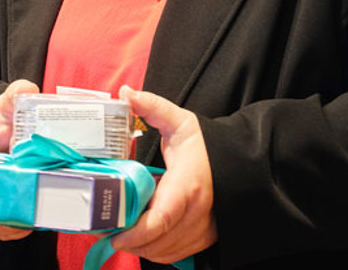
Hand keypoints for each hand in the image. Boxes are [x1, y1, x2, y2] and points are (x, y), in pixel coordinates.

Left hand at [107, 88, 216, 264]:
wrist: (241, 163)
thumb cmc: (209, 145)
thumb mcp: (181, 122)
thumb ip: (152, 107)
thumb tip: (126, 93)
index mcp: (187, 186)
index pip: (160, 218)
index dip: (135, 232)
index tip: (114, 234)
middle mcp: (197, 213)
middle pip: (158, 241)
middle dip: (129, 241)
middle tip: (105, 230)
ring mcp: (203, 229)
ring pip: (165, 251)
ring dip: (140, 248)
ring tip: (118, 233)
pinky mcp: (205, 237)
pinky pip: (175, 253)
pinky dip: (155, 251)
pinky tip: (140, 239)